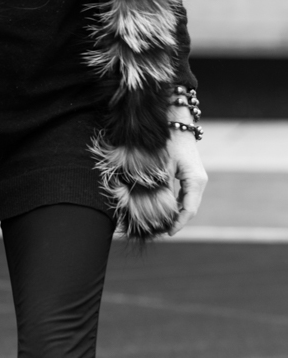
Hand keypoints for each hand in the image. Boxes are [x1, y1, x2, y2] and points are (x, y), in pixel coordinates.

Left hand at [165, 111, 207, 235]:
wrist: (177, 123)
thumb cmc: (169, 142)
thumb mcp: (163, 165)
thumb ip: (162, 186)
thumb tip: (157, 206)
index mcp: (195, 180)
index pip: (189, 209)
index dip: (179, 223)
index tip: (168, 233)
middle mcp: (200, 181)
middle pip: (190, 208)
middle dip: (177, 220)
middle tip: (161, 231)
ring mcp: (197, 179)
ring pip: (188, 202)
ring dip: (177, 213)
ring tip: (162, 224)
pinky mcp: (191, 176)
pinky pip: (186, 195)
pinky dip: (177, 204)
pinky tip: (165, 210)